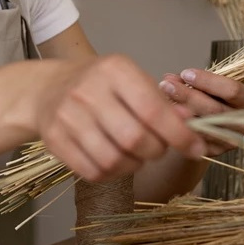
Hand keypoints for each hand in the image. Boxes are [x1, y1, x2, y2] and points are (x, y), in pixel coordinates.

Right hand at [35, 55, 205, 181]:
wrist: (47, 89)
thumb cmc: (100, 85)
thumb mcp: (131, 81)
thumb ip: (160, 103)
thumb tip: (191, 123)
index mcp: (114, 70)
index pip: (152, 110)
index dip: (179, 134)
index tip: (196, 147)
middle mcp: (88, 91)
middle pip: (134, 139)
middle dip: (156, 151)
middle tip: (158, 148)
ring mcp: (67, 116)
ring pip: (113, 160)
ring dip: (134, 165)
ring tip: (137, 156)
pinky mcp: (54, 140)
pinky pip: (93, 171)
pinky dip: (112, 174)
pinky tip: (116, 162)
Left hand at [159, 69, 243, 156]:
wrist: (209, 121)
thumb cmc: (211, 96)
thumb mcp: (210, 84)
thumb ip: (195, 80)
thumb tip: (172, 79)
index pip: (233, 90)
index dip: (208, 81)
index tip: (186, 73)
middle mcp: (243, 123)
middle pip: (215, 109)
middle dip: (187, 95)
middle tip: (166, 85)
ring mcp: (229, 140)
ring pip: (203, 126)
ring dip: (179, 110)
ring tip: (162, 97)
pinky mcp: (215, 152)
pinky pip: (195, 139)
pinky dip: (179, 125)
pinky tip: (166, 114)